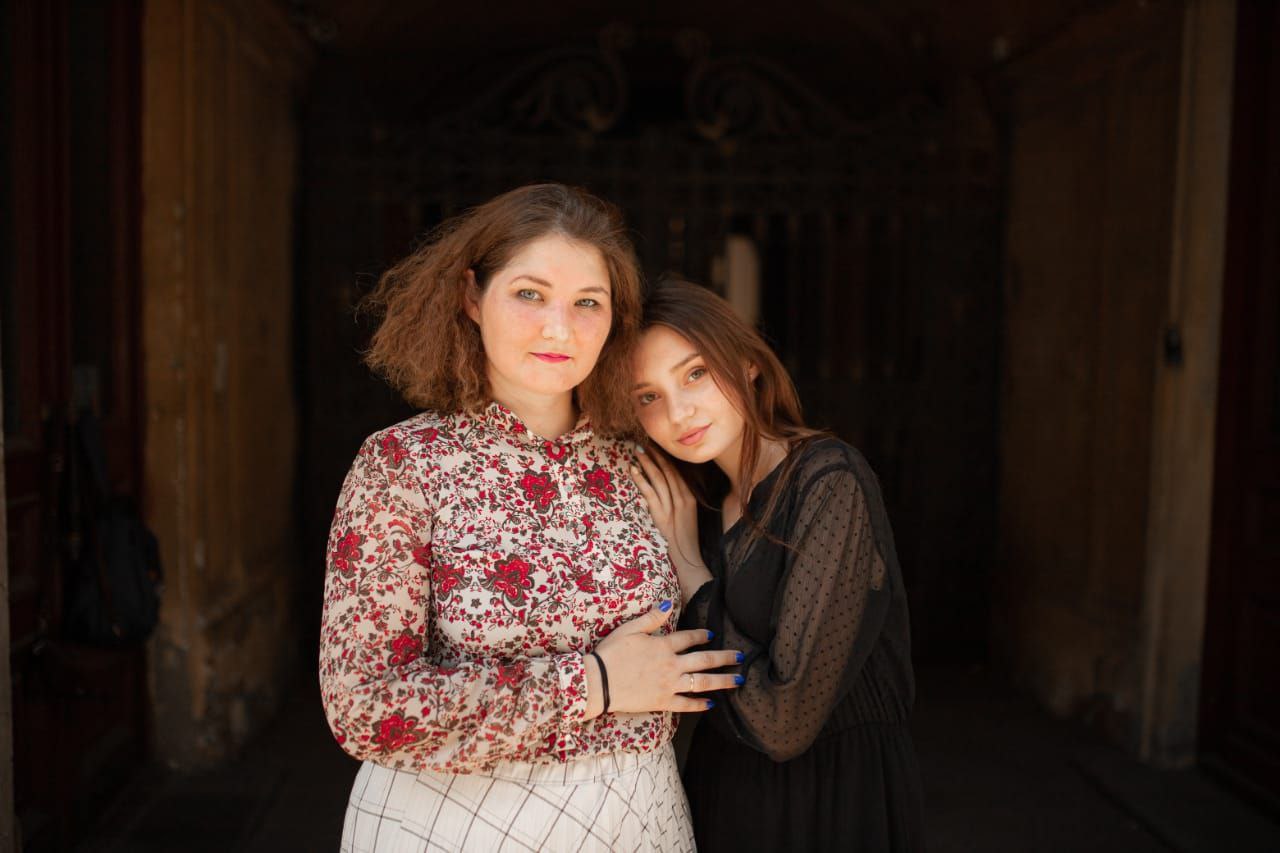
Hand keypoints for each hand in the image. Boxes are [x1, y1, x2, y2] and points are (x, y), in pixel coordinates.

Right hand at [587, 604, 740, 717]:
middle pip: (704, 660)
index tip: (712, 634)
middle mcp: (671, 665)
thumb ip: (651, 619)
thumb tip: (668, 606)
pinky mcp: (662, 702)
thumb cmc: (610, 653)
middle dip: (725, 658)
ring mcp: (668, 685)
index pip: (688, 638)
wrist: (598, 682)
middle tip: (741, 657)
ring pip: (701, 682)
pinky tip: (711, 704)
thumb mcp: (629, 629)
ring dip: (722, 681)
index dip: (702, 635)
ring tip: (738, 680)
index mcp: (663, 646)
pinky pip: (685, 704)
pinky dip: (699, 704)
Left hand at [631, 449, 711, 602]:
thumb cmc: (687, 539)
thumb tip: (668, 487)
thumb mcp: (688, 516)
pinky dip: (641, 481)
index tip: (656, 445)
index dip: (666, 457)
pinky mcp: (661, 516)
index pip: (677, 472)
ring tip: (637, 451)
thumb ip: (680, 500)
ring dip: (647, 463)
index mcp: (691, 497)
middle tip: (644, 441)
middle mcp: (683, 499)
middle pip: (668, 471)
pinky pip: (649, 494)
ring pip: (658, 479)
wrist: (689, 559)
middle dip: (656, 455)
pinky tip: (633, 470)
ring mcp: (672, 507)